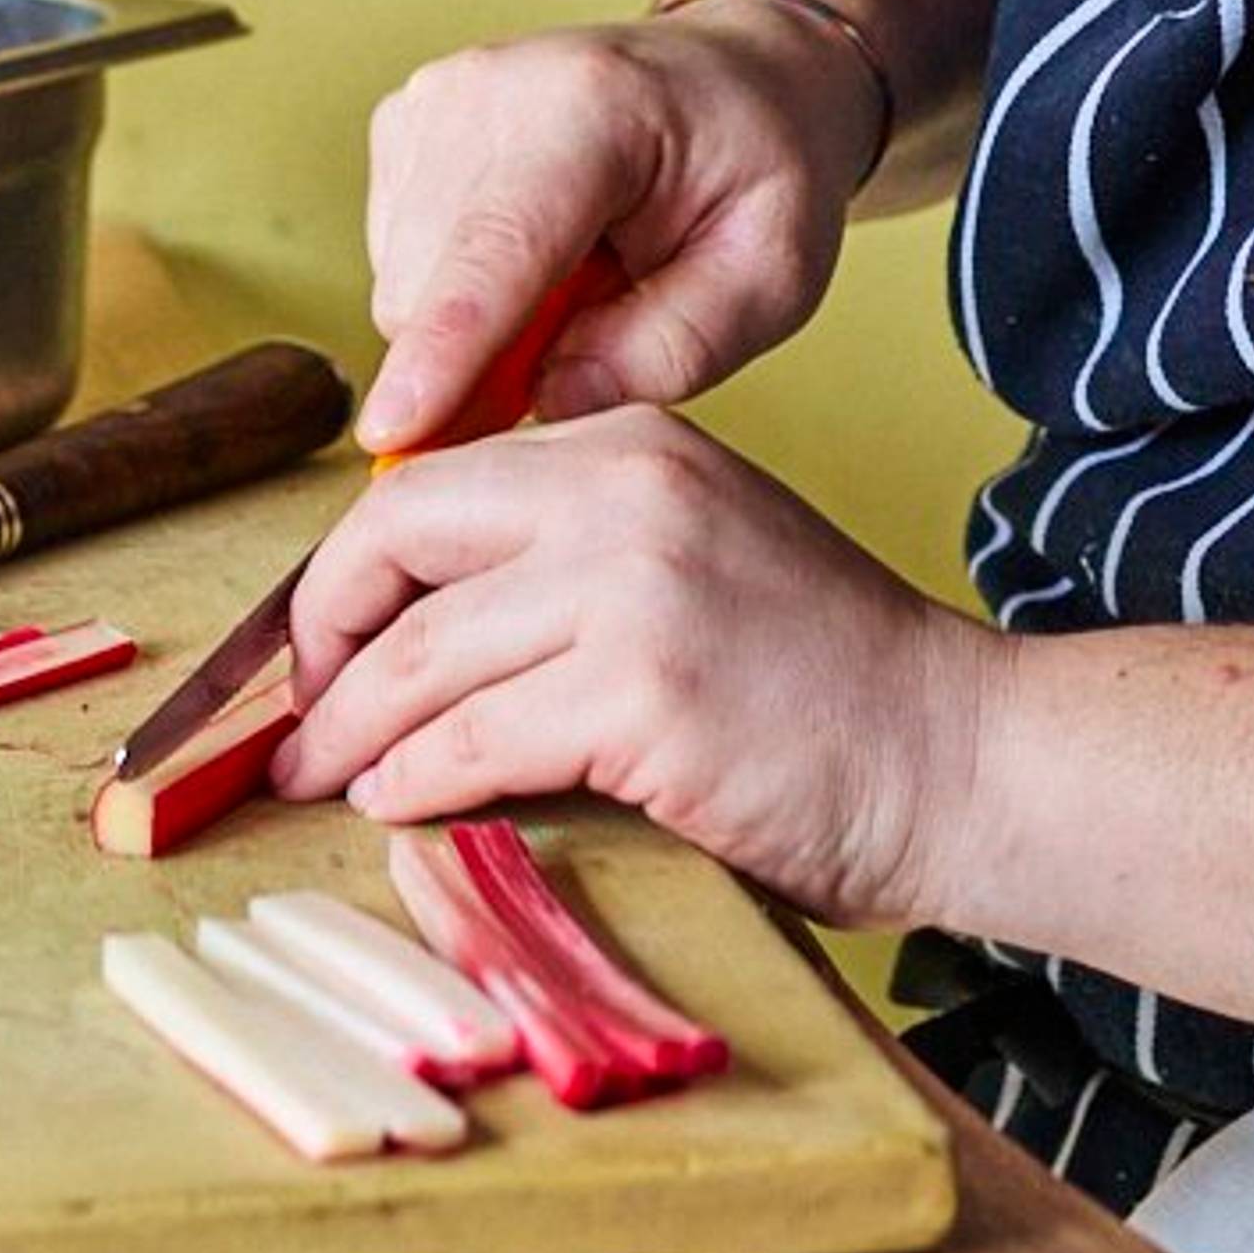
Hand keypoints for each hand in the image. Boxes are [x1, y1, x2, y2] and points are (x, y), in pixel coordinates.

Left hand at [267, 408, 990, 927]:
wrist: (960, 754)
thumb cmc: (824, 683)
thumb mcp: (695, 553)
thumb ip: (572, 556)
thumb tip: (416, 622)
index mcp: (629, 445)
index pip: (430, 486)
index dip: (349, 574)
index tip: (318, 647)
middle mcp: (621, 492)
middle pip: (399, 551)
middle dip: (321, 647)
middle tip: (294, 722)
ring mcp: (632, 590)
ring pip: (422, 661)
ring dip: (350, 737)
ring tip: (320, 784)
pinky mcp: (642, 696)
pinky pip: (472, 742)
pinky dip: (413, 782)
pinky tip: (395, 807)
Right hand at [357, 9, 869, 453]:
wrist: (731, 72)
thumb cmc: (758, 166)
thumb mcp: (771, 274)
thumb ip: (672, 349)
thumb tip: (552, 400)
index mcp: (592, 107)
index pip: (500, 246)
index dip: (444, 346)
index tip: (393, 431)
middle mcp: (488, 88)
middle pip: (432, 290)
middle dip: (495, 358)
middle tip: (604, 324)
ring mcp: (433, 99)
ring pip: (404, 290)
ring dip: (479, 324)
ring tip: (579, 275)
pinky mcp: (402, 125)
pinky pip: (398, 265)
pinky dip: (458, 289)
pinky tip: (536, 253)